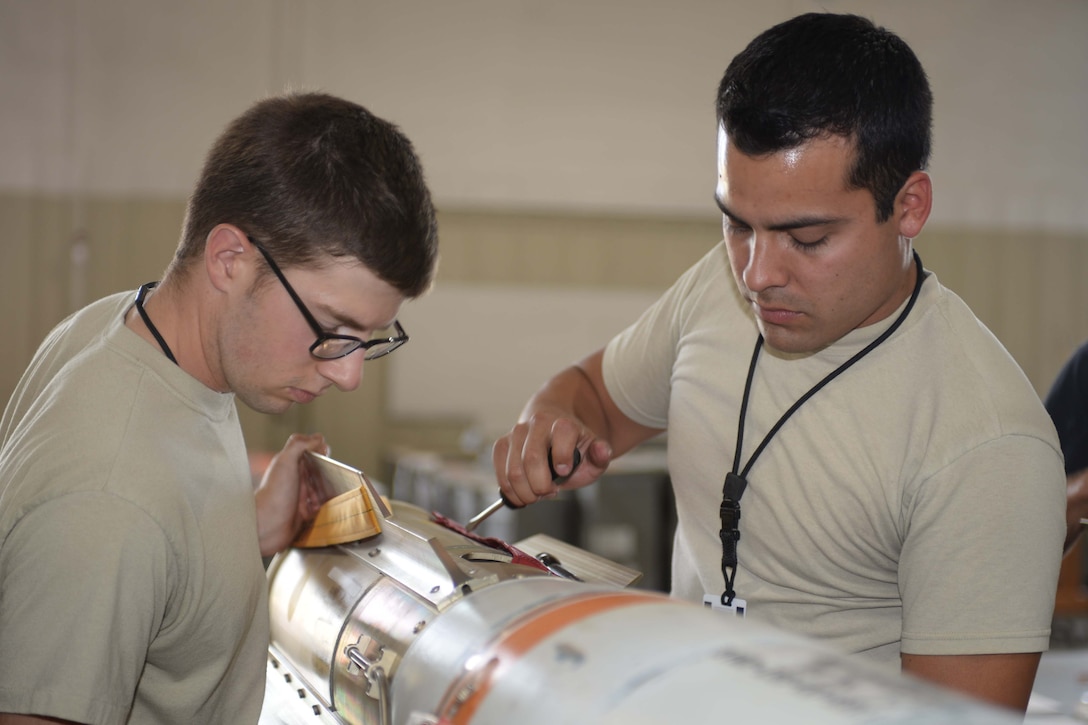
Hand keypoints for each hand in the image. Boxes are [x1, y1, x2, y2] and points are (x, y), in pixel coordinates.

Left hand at [254, 432, 329, 555]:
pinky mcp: (302, 515)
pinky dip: (325, 508)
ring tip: (329, 494)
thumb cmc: (274, 494)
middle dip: (328, 474)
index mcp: (290, 466)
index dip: (319, 452)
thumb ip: (299, 445)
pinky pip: (319, 509)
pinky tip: (326, 508)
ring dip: (328, 492)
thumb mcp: (285, 461)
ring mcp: (299, 498)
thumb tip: (318, 437)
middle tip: (333, 477)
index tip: (327, 455)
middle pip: (317, 472)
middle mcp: (295, 481)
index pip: (308, 453)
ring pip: (321, 490)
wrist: (266, 527)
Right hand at [492, 412, 612, 506]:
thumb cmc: (573, 446)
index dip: (563, 457)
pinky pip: (500, 472)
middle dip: (541, 486)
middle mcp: (537, 423)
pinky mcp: (502, 443)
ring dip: (525, 492)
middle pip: (532, 458)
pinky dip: (510, 490)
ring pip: (514, 470)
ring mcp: (516, 432)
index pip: (563, 434)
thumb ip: (601, 455)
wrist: (551, 428)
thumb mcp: (593, 453)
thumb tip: (603, 450)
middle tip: (549, 492)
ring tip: (536, 494)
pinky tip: (522, 494)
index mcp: (564, 423)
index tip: (565, 472)